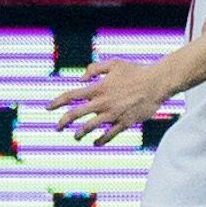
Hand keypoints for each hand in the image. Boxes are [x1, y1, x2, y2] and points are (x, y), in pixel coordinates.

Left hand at [48, 59, 171, 143]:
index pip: (71, 95)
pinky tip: (96, 142)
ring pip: (90, 126)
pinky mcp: (125, 122)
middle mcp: (103, 102)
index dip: (57, 102)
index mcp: (98, 88)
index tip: (48, 108)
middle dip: (63, 122)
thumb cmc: (136, 71)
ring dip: (80, 133)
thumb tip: (81, 79)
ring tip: (75, 136)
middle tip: (57, 127)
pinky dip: (101, 139)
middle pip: (76, 114)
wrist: (157, 83)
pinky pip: (110, 134)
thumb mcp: (113, 63)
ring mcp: (114, 113)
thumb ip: (94, 69)